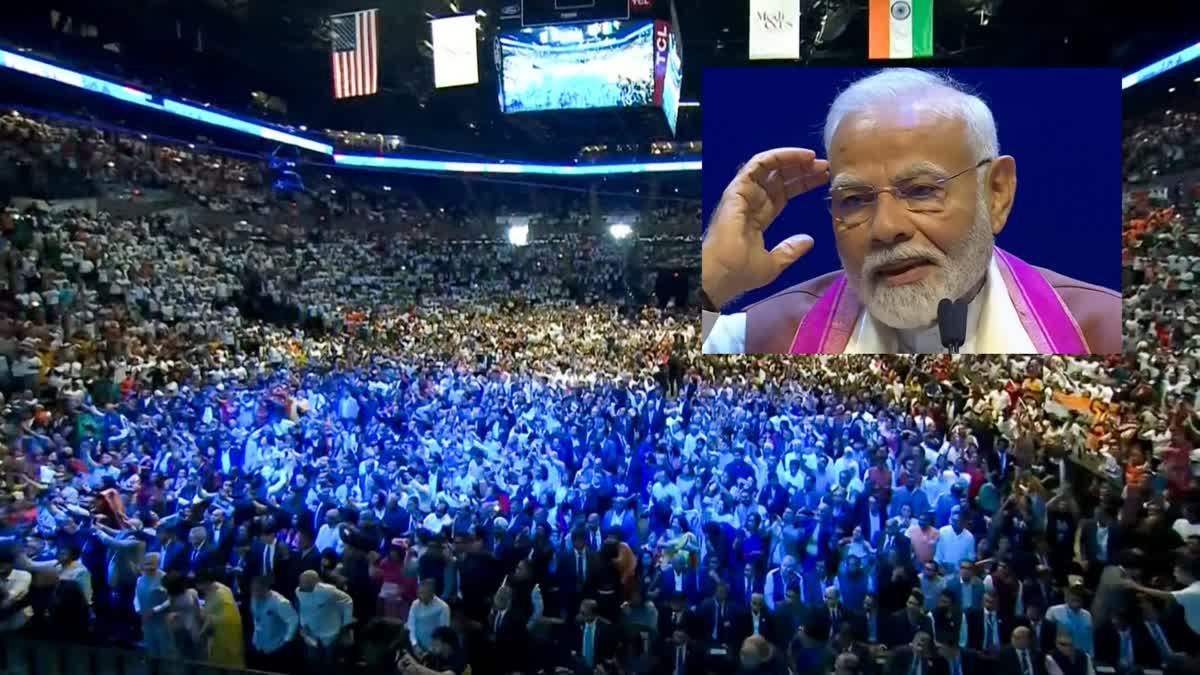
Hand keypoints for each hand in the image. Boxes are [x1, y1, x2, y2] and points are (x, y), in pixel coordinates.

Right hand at [702, 147, 828, 307]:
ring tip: (814, 159)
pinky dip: (779, 156)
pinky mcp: (738, 188)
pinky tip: (800, 157)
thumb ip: (790, 251)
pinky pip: (759, 164)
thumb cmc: (741, 273)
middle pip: (779, 178)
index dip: (803, 185)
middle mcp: (751, 201)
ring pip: (770, 167)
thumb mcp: (774, 264)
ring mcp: (744, 193)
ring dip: (793, 160)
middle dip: (802, 170)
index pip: (784, 194)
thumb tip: (809, 241)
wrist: (722, 274)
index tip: (823, 180)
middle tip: (825, 167)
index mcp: (758, 217)